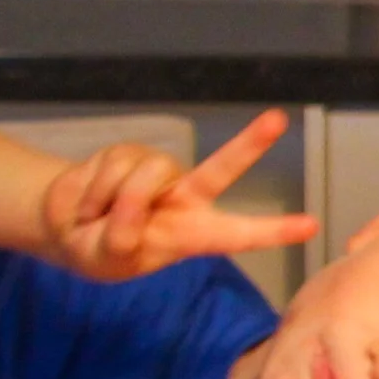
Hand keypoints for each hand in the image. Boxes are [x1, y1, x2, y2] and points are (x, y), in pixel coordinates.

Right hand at [40, 110, 317, 281]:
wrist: (67, 227)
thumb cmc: (102, 251)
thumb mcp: (112, 259)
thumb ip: (124, 238)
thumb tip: (133, 206)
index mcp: (194, 234)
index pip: (238, 234)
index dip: (274, 231)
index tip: (311, 226)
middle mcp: (186, 197)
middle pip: (222, 168)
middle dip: (249, 143)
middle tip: (277, 119)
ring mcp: (160, 172)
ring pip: (144, 177)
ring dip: (111, 203)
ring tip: (99, 219)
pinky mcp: (131, 152)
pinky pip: (112, 168)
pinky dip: (92, 192)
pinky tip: (91, 202)